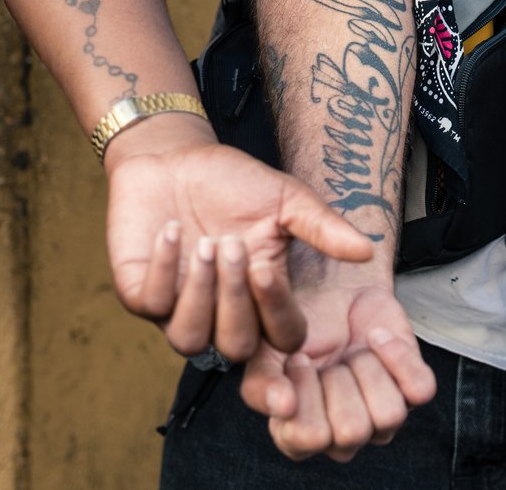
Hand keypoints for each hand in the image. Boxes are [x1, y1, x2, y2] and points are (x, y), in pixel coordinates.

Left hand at [105, 116, 373, 360]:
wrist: (175, 157)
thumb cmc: (233, 181)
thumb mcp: (285, 199)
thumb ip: (322, 227)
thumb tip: (366, 250)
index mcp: (263, 299)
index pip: (281, 337)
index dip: (277, 314)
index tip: (267, 268)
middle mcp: (222, 314)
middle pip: (236, 347)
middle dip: (235, 298)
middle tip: (234, 244)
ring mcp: (178, 308)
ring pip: (190, 340)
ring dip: (200, 293)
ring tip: (206, 242)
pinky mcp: (139, 293)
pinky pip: (151, 304)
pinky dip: (163, 269)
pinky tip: (171, 230)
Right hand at [239, 282, 434, 461]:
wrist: (331, 285)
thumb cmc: (294, 324)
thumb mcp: (265, 350)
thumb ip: (262, 383)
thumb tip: (282, 406)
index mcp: (298, 434)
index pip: (308, 438)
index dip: (306, 394)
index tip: (300, 358)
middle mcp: (342, 436)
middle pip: (352, 431)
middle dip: (337, 379)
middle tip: (328, 355)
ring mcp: (381, 418)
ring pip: (389, 416)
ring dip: (366, 368)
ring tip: (351, 351)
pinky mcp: (413, 390)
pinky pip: (419, 390)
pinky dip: (396, 354)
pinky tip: (376, 338)